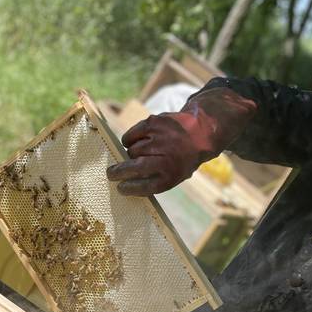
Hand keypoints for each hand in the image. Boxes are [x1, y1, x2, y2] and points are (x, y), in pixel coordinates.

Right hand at [106, 87, 255, 195]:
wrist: (200, 132)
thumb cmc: (182, 159)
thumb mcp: (176, 175)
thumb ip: (154, 179)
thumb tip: (124, 183)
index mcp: (173, 175)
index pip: (144, 186)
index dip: (129, 188)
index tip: (119, 188)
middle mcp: (167, 157)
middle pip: (135, 167)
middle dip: (119, 172)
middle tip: (110, 174)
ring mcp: (160, 139)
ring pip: (132, 150)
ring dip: (131, 154)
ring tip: (139, 153)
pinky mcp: (154, 123)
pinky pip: (132, 135)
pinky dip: (128, 139)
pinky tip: (132, 142)